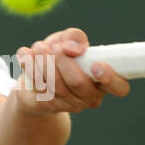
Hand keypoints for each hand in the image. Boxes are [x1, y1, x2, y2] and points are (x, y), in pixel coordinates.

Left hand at [14, 27, 129, 114]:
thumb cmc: (59, 55)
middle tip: (55, 47)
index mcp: (103, 80)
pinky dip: (30, 68)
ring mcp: (69, 105)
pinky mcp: (47, 107)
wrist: (33, 75)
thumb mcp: (67, 39)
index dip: (111, 78)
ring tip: (38, 47)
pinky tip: (25, 56)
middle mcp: (89, 97)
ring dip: (44, 61)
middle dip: (63, 61)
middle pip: (79, 83)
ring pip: (56, 85)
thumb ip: (74, 37)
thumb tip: (73, 48)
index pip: (119, 87)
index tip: (96, 64)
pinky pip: (39, 88)